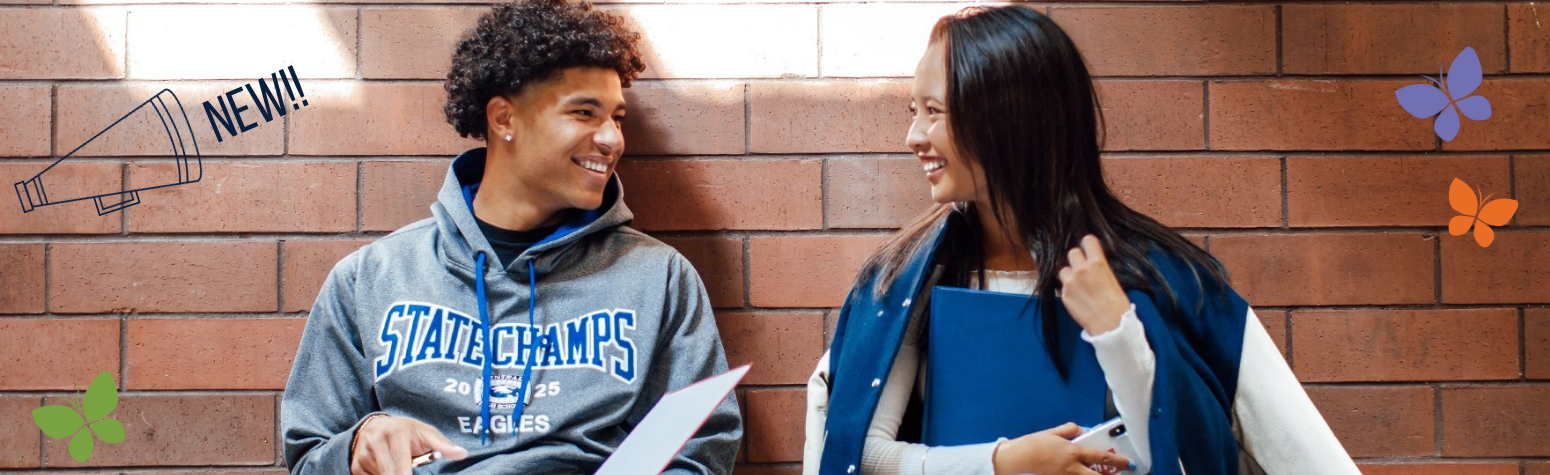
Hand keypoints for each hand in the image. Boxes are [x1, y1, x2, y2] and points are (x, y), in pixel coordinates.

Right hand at [351, 415, 467, 474]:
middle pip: (389, 474)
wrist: (375, 426)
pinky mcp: (356, 465)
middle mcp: (376, 441)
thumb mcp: (425, 433)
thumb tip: (462, 454)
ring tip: (397, 465)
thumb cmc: (406, 431)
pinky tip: (385, 468)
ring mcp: (363, 454)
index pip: (401, 462)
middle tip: (409, 472)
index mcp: (396, 432)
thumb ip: (443, 445)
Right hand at [992, 423, 1131, 474]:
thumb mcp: (1054, 432)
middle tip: (1122, 472)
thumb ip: (1071, 429)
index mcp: (1073, 452)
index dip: (1119, 460)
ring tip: (1104, 474)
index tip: (1129, 463)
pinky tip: (1084, 473)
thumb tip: (1083, 430)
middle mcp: (1072, 467)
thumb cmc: (1034, 445)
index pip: (1102, 457)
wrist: (1018, 459)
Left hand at [1057, 235, 1131, 334]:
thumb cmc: (1117, 304)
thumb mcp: (1112, 279)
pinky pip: (1062, 285)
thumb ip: (1099, 267)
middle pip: (1073, 252)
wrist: (1111, 325)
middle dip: (1078, 259)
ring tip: (1079, 284)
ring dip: (1070, 273)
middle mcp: (1081, 270)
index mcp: (1097, 264)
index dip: (1089, 246)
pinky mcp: (1064, 295)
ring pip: (1064, 269)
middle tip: (1083, 268)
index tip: (1089, 250)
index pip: (1087, 240)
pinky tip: (1078, 296)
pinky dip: (1068, 288)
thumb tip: (1093, 261)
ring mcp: (1070, 282)